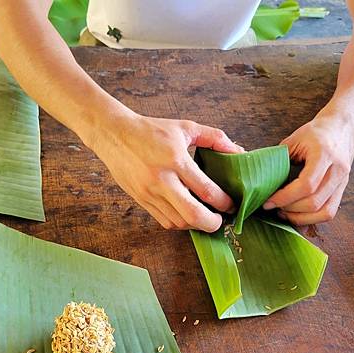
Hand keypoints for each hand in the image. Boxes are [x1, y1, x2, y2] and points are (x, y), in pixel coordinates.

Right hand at [89, 113, 243, 231]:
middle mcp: (162, 179)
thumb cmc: (151, 130)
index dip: (224, 202)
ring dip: (195, 225)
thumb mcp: (185, 128)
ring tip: (205, 217)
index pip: (206, 189)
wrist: (114, 135)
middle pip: (192, 215)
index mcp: (175, 159)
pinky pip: (164, 221)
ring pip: (178, 222)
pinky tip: (187, 215)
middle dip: (212, 223)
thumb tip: (238, 151)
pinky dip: (180, 223)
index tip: (231, 204)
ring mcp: (149, 192)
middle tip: (220, 220)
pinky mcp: (141, 200)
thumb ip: (214, 138)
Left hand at [263, 114, 353, 224]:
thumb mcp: (294, 139)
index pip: (306, 184)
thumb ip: (278, 159)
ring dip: (301, 217)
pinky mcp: (342, 189)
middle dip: (290, 209)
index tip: (268, 202)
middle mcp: (338, 170)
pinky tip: (297, 214)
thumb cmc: (316, 132)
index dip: (285, 197)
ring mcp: (343, 181)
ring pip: (325, 212)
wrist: (341, 127)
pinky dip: (312, 218)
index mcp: (324, 154)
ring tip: (284, 213)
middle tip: (273, 207)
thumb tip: (258, 179)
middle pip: (315, 202)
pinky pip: (330, 212)